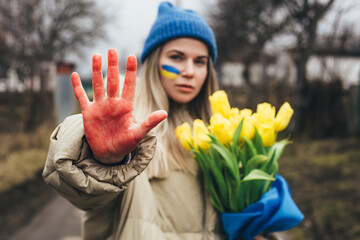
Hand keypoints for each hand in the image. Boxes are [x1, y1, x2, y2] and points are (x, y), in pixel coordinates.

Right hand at [71, 49, 167, 163]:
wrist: (110, 153)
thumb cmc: (126, 143)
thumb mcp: (138, 133)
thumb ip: (149, 122)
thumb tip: (165, 113)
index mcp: (126, 106)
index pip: (129, 85)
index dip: (130, 71)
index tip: (132, 56)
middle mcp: (113, 103)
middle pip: (113, 80)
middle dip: (113, 66)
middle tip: (112, 50)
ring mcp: (100, 106)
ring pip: (98, 85)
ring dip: (97, 71)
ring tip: (96, 55)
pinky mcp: (88, 113)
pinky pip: (81, 97)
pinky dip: (77, 87)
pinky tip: (74, 75)